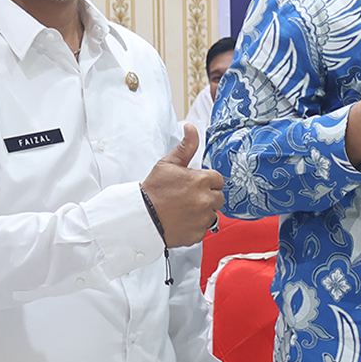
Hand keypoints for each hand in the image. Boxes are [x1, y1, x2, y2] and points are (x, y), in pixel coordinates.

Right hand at [142, 126, 224, 246]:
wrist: (141, 216)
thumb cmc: (154, 189)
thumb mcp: (168, 163)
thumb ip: (186, 147)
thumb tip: (191, 128)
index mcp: (201, 180)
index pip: (218, 179)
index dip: (207, 181)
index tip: (194, 184)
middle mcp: (206, 199)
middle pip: (219, 197)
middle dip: (207, 196)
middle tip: (188, 197)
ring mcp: (203, 218)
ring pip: (212, 213)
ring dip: (202, 212)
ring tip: (184, 209)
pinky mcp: (198, 233)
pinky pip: (204, 228)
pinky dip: (195, 226)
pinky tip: (182, 220)